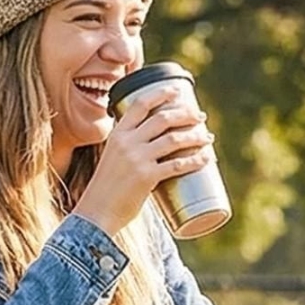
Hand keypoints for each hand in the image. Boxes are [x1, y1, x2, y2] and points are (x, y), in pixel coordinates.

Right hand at [74, 82, 212, 236]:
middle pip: (163, 118)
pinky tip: (206, 158)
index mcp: (117, 134)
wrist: (97, 213)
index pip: (141, 104)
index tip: (177, 91)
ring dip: (195, 136)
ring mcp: (137, 159)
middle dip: (186, 114)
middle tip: (200, 116)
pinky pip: (177, 164)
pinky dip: (195, 160)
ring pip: (174, 139)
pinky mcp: (147, 177)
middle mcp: (127, 142)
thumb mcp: (113, 159)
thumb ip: (131, 148)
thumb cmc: (107, 189)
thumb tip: (157, 145)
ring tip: (207, 137)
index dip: (161, 94)